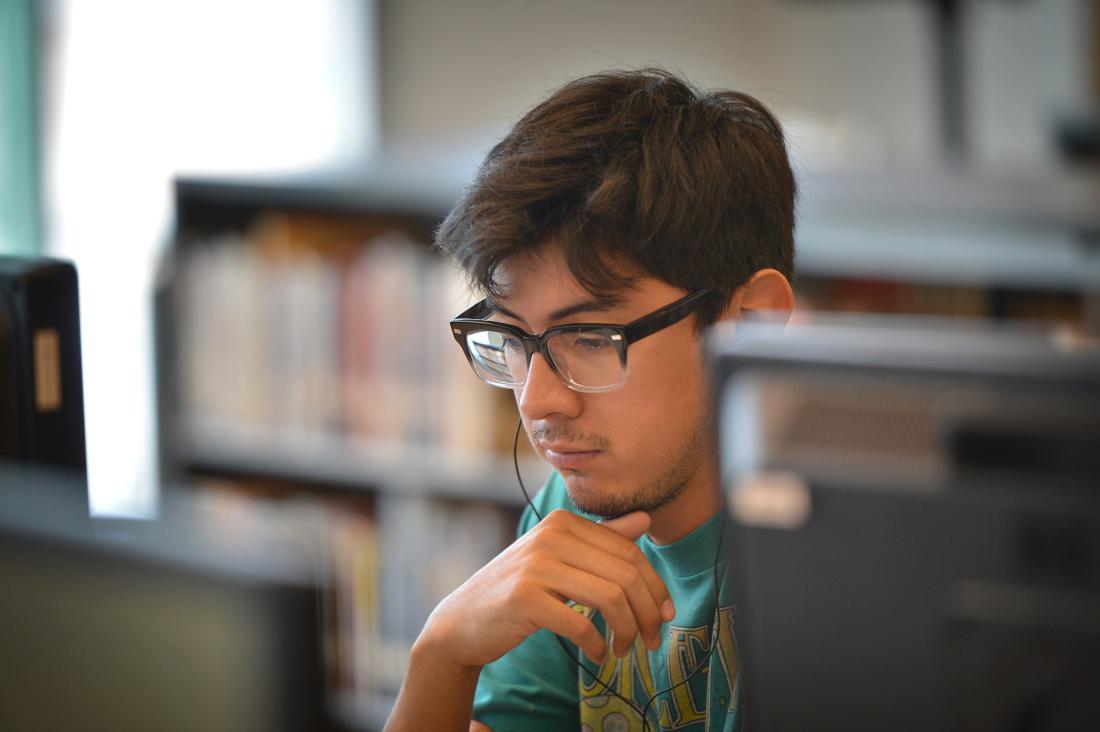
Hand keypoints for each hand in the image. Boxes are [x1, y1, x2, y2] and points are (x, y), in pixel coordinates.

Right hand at [418, 508, 675, 668]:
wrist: (463, 621)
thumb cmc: (519, 591)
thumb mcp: (560, 559)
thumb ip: (602, 539)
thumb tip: (645, 518)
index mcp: (563, 522)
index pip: (630, 552)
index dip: (656, 587)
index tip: (666, 615)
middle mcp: (550, 535)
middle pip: (626, 575)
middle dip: (648, 613)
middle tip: (651, 641)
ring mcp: (535, 565)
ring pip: (610, 598)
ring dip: (627, 631)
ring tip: (624, 650)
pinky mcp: (524, 598)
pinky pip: (580, 624)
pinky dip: (597, 645)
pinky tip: (598, 655)